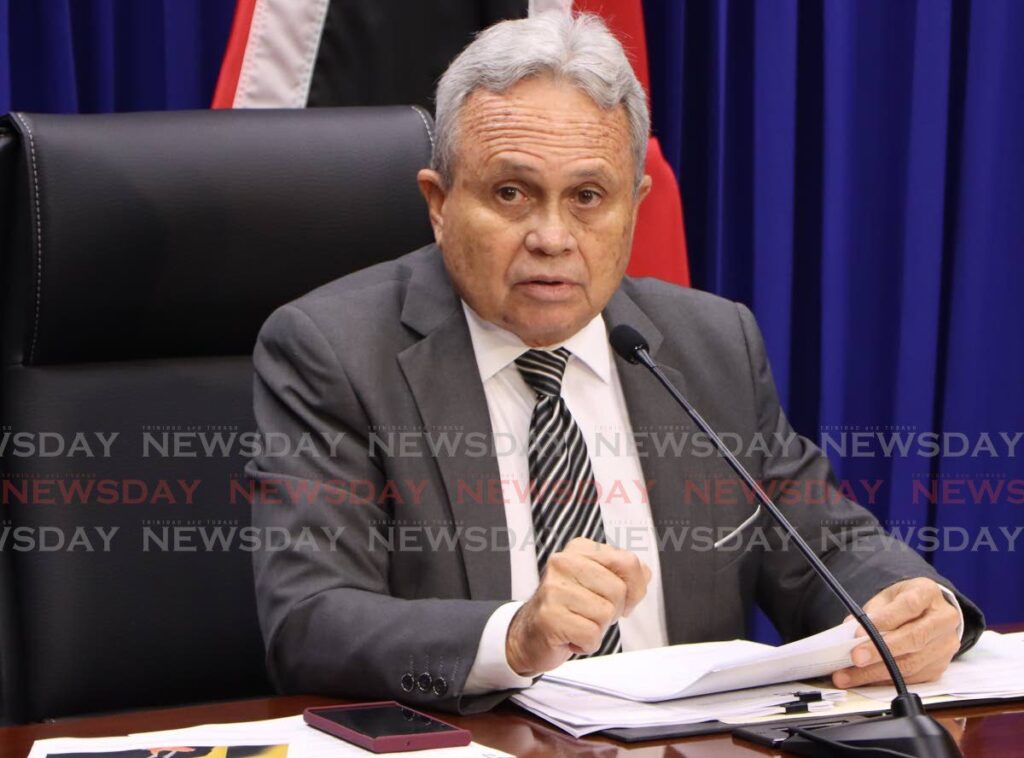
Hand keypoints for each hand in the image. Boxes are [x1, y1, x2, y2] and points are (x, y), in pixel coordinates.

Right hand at [506, 537, 651, 676]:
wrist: (531, 634)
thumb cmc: (568, 609)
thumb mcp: (599, 583)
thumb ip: (625, 575)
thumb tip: (643, 574)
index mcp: (580, 550)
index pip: (628, 562)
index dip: (633, 588)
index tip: (617, 598)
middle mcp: (564, 562)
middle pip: (618, 590)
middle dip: (612, 611)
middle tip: (590, 613)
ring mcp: (554, 588)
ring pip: (605, 613)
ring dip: (598, 628)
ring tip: (578, 622)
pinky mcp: (550, 615)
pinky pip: (591, 635)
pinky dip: (587, 644)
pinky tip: (571, 636)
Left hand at [832, 577, 960, 687]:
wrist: (931, 613)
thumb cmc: (904, 602)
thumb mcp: (887, 596)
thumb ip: (870, 611)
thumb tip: (848, 631)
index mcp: (928, 593)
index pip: (909, 606)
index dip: (884, 620)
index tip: (858, 633)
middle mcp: (943, 620)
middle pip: (913, 638)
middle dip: (880, 651)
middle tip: (855, 658)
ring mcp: (945, 645)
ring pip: (912, 663)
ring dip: (876, 672)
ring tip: (850, 675)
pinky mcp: (940, 666)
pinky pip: (912, 678)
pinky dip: (886, 680)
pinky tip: (866, 680)